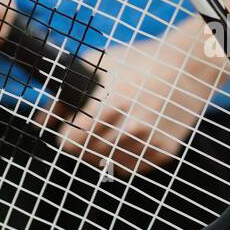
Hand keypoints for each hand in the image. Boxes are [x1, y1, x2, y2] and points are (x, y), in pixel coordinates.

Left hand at [46, 24, 227, 175]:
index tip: (69, 129)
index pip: (70, 143)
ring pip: (107, 165)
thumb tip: (39, 123)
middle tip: (94, 125)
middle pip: (86, 155)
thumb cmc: (141, 61)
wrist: (189, 66)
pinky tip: (132, 135)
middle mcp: (130, 126)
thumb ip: (64, 96)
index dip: (65, 136)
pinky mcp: (165, 152)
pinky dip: (125, 157)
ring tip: (115, 126)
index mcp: (111, 103)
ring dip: (104, 151)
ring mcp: (149, 142)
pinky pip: (131, 168)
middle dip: (83, 143)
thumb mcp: (99, 67)